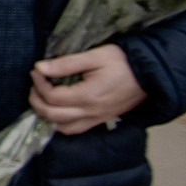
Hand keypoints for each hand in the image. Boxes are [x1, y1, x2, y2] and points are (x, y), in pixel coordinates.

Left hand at [29, 44, 146, 133]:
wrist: (149, 74)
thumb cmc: (122, 62)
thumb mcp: (94, 56)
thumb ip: (66, 64)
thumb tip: (40, 68)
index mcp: (89, 96)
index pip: (52, 97)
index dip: (39, 84)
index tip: (36, 71)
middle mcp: (91, 112)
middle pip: (52, 115)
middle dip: (36, 100)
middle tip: (35, 84)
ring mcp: (97, 119)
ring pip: (62, 128)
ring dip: (47, 115)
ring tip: (43, 98)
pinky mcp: (101, 120)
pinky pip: (75, 129)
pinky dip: (61, 123)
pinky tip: (57, 109)